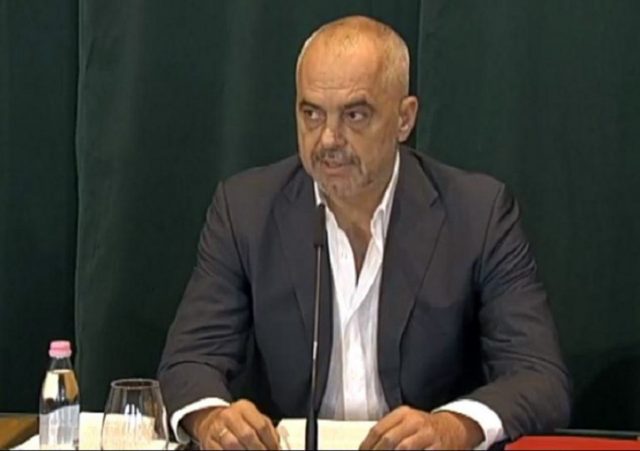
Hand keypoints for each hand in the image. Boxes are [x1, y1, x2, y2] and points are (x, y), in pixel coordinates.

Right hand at [186, 399, 279, 449]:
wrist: (211, 421)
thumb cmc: (237, 421)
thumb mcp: (253, 418)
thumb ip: (267, 429)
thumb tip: (277, 446)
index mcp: (244, 408)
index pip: (262, 425)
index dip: (271, 442)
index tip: (275, 450)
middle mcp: (230, 415)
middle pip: (248, 435)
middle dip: (259, 449)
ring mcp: (217, 428)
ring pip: (233, 444)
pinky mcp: (208, 441)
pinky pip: (221, 450)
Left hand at [359, 406, 483, 449]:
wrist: (454, 428)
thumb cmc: (425, 427)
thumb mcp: (407, 421)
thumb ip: (389, 429)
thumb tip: (369, 445)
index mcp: (404, 413)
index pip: (378, 429)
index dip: (367, 444)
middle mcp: (415, 422)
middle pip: (389, 440)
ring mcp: (427, 436)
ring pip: (403, 448)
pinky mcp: (437, 448)